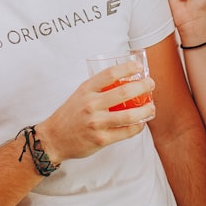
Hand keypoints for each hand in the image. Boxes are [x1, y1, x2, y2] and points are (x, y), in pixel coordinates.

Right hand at [36, 62, 155, 163]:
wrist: (54, 139)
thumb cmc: (70, 115)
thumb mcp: (80, 94)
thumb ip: (98, 87)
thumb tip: (125, 79)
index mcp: (86, 90)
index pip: (110, 74)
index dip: (128, 68)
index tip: (139, 66)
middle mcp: (91, 105)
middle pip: (124, 92)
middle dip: (143, 86)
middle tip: (150, 84)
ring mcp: (96, 123)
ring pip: (129, 115)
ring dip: (146, 110)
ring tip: (151, 107)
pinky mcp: (101, 139)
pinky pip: (126, 132)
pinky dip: (138, 127)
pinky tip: (141, 123)